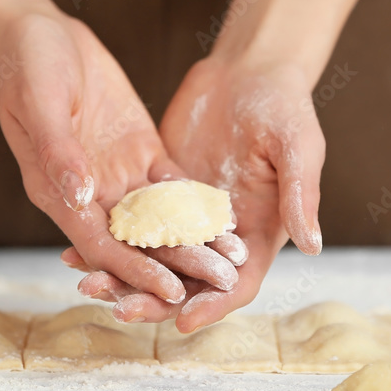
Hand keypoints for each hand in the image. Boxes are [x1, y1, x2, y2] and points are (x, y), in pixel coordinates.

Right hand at [0, 12, 243, 302]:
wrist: (41, 32)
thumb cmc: (28, 66)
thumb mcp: (39, 103)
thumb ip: (58, 151)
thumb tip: (80, 196)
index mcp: (58, 193)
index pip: (101, 246)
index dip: (135, 269)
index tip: (170, 289)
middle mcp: (91, 194)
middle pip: (138, 242)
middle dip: (178, 263)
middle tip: (221, 281)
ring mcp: (118, 175)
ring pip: (161, 220)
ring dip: (194, 240)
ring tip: (233, 256)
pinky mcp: (140, 152)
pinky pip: (172, 185)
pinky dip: (196, 202)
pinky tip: (227, 216)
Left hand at [75, 55, 323, 331]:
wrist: (249, 69)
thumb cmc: (285, 106)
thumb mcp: (298, 147)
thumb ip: (301, 195)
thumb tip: (313, 245)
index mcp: (258, 234)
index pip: (236, 285)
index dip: (212, 306)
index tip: (183, 321)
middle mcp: (220, 234)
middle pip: (187, 282)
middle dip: (155, 300)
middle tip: (120, 309)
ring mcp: (187, 215)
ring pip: (154, 259)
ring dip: (124, 276)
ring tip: (87, 281)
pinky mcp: (162, 192)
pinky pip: (133, 223)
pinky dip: (110, 237)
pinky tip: (77, 244)